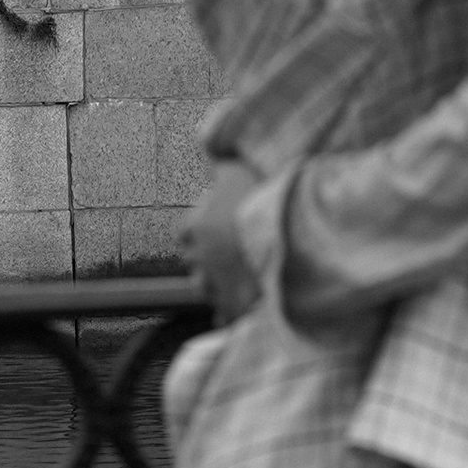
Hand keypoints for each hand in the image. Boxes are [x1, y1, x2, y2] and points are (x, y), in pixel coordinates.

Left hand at [186, 160, 265, 320]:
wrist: (284, 231)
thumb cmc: (258, 196)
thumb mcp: (236, 170)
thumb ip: (221, 163)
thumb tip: (213, 153)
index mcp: (197, 227)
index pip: (184, 233)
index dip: (196, 232)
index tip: (210, 228)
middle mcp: (201, 258)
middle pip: (193, 263)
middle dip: (204, 260)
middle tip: (222, 254)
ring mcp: (218, 283)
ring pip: (205, 289)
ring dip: (214, 285)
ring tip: (228, 281)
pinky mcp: (236, 304)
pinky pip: (224, 314)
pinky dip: (227, 313)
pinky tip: (233, 312)